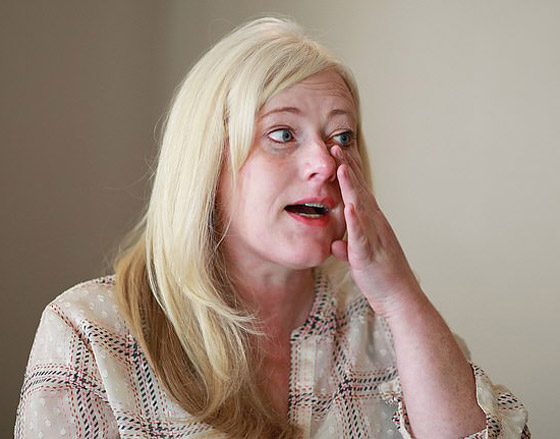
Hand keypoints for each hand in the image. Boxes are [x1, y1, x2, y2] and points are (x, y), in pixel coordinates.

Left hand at [329, 145, 424, 317]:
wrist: (399, 297)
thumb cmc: (381, 277)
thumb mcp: (360, 258)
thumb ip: (348, 247)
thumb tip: (335, 244)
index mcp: (372, 223)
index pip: (359, 192)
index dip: (349, 172)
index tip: (339, 152)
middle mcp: (375, 224)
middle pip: (360, 191)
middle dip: (348, 168)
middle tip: (336, 146)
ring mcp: (374, 237)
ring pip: (362, 207)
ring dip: (352, 186)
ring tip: (342, 166)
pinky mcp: (369, 254)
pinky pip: (362, 236)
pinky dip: (356, 221)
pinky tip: (350, 208)